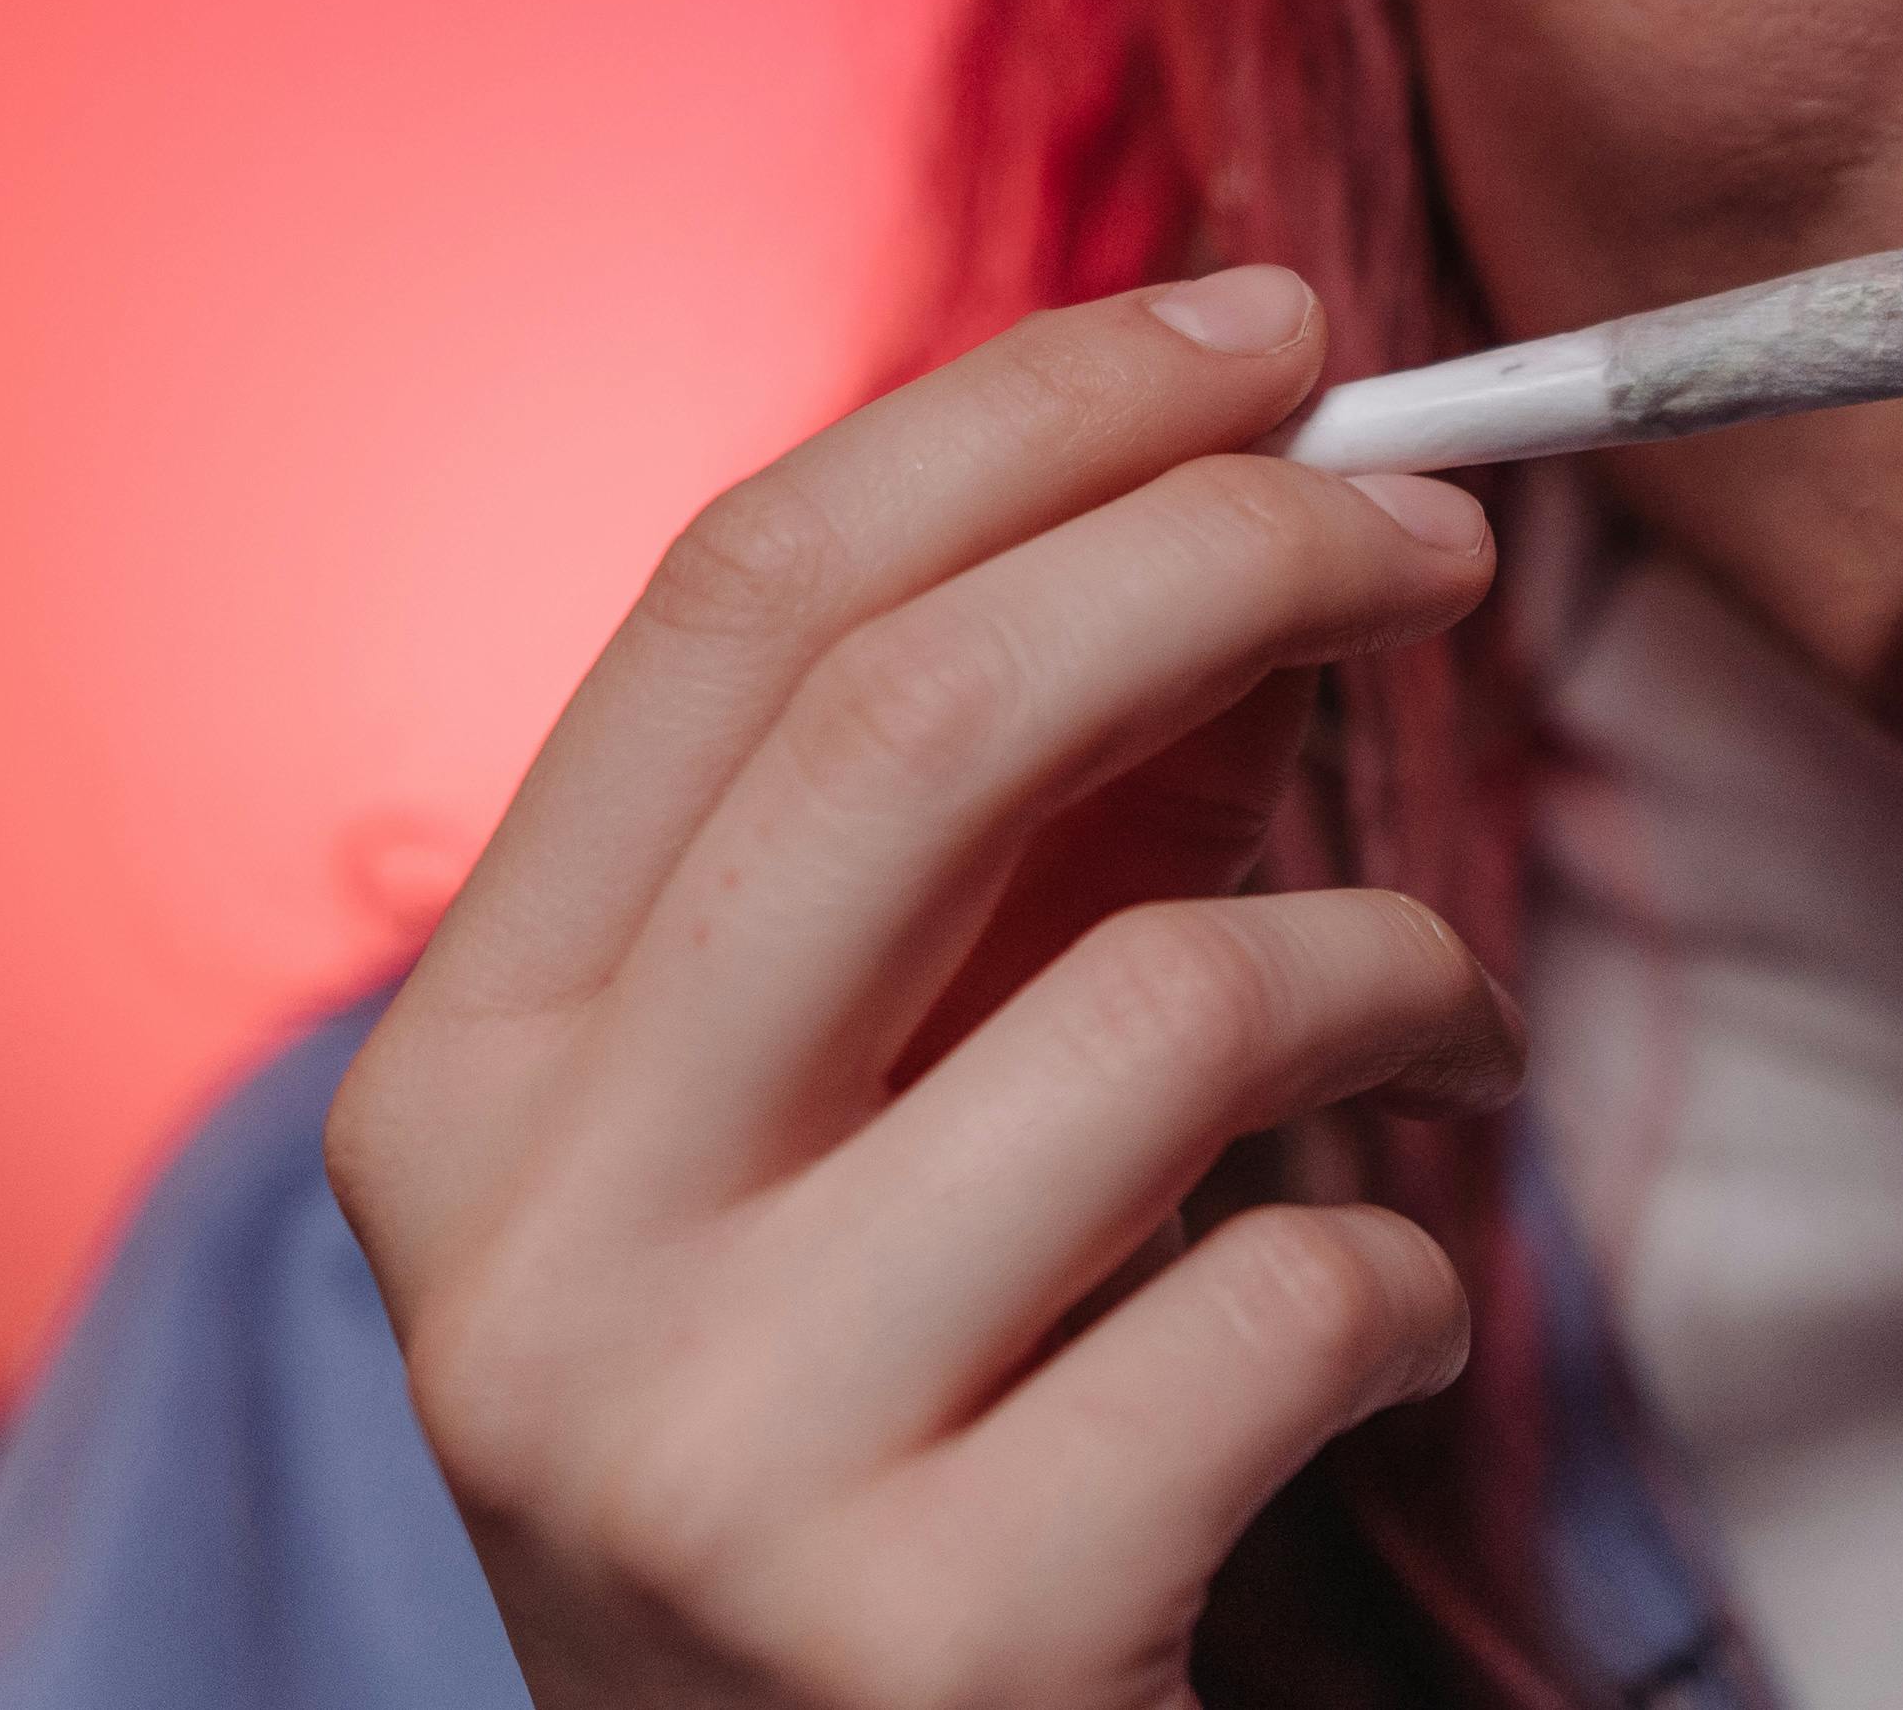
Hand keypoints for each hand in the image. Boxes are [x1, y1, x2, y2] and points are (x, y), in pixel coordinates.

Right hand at [326, 265, 1517, 1709]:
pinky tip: (1384, 1318)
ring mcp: (708, 1463)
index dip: (1026, 413)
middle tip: (1440, 533)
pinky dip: (1415, 1264)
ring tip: (1441, 1026)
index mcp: (461, 1082)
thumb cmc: (869, 1467)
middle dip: (1231, 550)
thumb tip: (1247, 516)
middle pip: (911, 724)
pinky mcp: (941, 1648)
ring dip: (1392, 959)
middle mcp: (523, 1257)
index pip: (734, 601)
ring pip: (1158, 1000)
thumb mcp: (850, 1138)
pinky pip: (1293, 1294)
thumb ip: (997, 848)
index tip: (1264, 326)